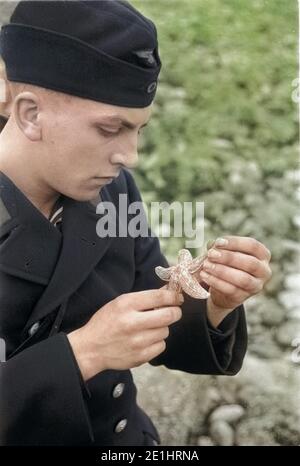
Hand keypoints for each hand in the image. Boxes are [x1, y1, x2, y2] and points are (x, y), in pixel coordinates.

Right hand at [68, 289, 182, 380]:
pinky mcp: (140, 357)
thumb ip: (145, 298)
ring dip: (161, 328)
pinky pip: (161, 346)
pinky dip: (157, 342)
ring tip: (149, 328)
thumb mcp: (120, 303)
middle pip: (169, 315)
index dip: (173, 296)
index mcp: (126, 304)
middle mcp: (132, 323)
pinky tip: (145, 340)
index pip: (160, 297)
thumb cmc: (106, 322)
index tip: (177, 297)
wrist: (90, 348)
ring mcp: (137, 342)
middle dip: (175, 311)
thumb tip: (168, 291)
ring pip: (166, 331)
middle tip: (173, 311)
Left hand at [198, 236, 271, 324]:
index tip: (218, 242)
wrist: (224, 290)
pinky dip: (216, 282)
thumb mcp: (226, 253)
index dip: (235, 243)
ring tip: (206, 265)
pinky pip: (231, 290)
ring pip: (243, 279)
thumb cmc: (228, 265)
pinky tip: (204, 275)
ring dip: (222, 271)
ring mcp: (256, 286)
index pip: (253, 246)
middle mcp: (264, 271)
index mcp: (262, 255)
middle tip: (210, 254)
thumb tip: (212, 245)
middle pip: (250, 263)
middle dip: (228, 258)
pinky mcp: (243, 297)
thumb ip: (220, 247)